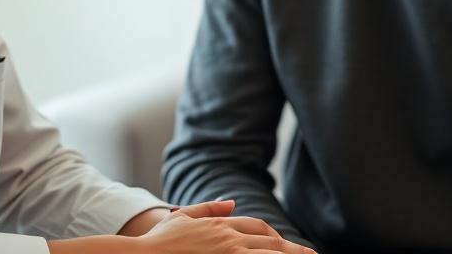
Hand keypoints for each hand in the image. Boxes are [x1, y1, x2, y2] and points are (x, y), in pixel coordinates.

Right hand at [138, 200, 316, 253]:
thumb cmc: (159, 241)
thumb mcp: (182, 218)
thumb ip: (208, 208)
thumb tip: (231, 202)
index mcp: (221, 226)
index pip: (259, 228)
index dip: (277, 237)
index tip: (291, 245)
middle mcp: (229, 240)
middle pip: (270, 243)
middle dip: (292, 250)